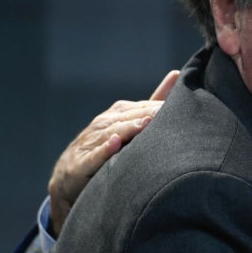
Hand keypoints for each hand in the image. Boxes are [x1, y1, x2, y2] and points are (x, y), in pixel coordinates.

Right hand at [47, 70, 178, 235]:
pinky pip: (94, 155)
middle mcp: (103, 124)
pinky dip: (104, 149)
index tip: (182, 105)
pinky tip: (115, 143)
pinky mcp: (81, 163)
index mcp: (117, 115)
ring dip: (128, 128)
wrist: (69, 178)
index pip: (141, 108)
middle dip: (147, 114)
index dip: (159, 107)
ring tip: (146, 124)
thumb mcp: (129, 124)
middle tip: (167, 112)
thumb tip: (176, 74)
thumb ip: (152, 103)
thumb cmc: (106, 149)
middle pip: (128, 117)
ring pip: (112, 132)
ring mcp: (90, 142)